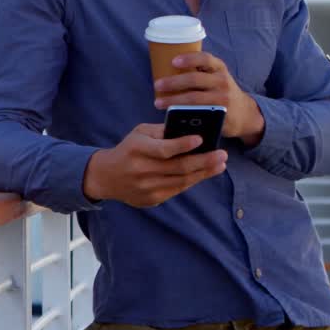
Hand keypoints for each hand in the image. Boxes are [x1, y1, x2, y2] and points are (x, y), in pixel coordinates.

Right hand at [83, 123, 227, 207]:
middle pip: (178, 167)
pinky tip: (204, 173)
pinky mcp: (151, 199)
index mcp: (136, 150)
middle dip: (204, 161)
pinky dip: (192, 180)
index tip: (201, 139)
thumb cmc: (128, 150)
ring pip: (182, 180)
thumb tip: (190, 130)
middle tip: (223, 154)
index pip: (163, 149)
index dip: (183, 145)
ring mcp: (146, 187)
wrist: (106, 176)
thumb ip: (162, 131)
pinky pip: (177, 189)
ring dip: (204, 172)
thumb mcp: (139, 134)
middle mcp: (140, 170)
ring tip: (220, 164)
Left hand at [154, 52, 264, 145]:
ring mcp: (222, 98)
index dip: (189, 59)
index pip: (205, 59)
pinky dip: (182, 113)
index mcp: (219, 68)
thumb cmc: (221, 91)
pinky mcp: (220, 114)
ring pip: (194, 98)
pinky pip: (198, 113)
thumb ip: (199, 72)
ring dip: (173, 100)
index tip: (173, 61)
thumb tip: (164, 68)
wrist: (244, 114)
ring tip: (158, 102)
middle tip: (157, 85)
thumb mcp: (216, 77)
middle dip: (173, 82)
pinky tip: (170, 115)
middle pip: (195, 79)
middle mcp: (222, 81)